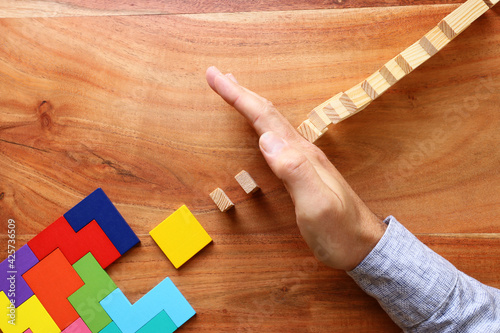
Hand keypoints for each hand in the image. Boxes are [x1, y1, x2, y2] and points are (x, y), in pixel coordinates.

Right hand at [206, 66, 386, 270]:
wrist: (364, 246)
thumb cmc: (340, 231)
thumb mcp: (316, 205)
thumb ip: (294, 172)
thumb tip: (266, 139)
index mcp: (301, 155)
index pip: (264, 118)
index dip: (238, 95)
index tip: (216, 76)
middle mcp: (303, 151)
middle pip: (267, 114)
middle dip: (240, 92)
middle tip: (218, 75)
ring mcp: (305, 161)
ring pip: (273, 124)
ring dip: (251, 105)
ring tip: (236, 93)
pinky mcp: (304, 173)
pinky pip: (278, 140)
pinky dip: (262, 127)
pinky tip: (262, 131)